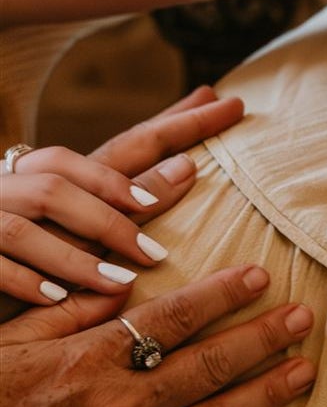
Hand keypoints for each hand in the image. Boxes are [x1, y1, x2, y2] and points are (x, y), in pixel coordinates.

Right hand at [0, 87, 243, 305]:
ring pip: (29, 220)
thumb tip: (186, 167)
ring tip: (124, 280)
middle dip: (122, 194)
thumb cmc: (10, 242)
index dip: (174, 124)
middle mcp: (13, 182)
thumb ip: (111, 193)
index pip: (121, 142)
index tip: (226, 107)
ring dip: (78, 251)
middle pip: (68, 173)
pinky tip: (57, 299)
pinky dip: (23, 279)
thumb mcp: (64, 216)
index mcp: (50, 173)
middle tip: (167, 234)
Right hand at [0, 263, 314, 406]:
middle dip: (262, 338)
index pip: (171, 318)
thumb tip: (125, 285)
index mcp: (87, 362)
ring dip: (265, 394)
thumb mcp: (7, 348)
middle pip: (206, 365)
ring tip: (306, 371)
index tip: (260, 275)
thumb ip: (68, 314)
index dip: (221, 294)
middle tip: (306, 316)